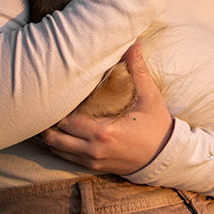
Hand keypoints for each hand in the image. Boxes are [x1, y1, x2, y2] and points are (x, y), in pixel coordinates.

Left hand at [38, 44, 173, 174]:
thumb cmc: (156, 125)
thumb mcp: (150, 97)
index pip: (67, 120)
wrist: (164, 157)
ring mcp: (93, 161)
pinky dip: (60, 146)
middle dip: (49, 122)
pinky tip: (60, 133)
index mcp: (103, 132)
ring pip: (58, 150)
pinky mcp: (95, 168)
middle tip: (48, 105)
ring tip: (50, 118)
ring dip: (52, 135)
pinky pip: (67, 159)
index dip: (58, 108)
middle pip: (55, 137)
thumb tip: (134, 45)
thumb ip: (139, 71)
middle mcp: (93, 149)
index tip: (56, 95)